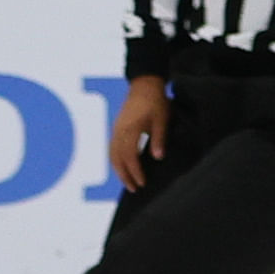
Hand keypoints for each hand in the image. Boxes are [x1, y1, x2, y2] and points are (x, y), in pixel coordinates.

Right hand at [108, 71, 168, 190]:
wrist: (144, 84)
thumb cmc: (155, 101)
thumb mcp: (162, 120)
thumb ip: (159, 139)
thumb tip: (157, 158)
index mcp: (130, 129)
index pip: (130, 157)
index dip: (135, 172)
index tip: (142, 183)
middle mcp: (119, 131)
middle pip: (117, 159)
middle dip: (125, 176)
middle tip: (133, 189)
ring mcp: (116, 128)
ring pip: (112, 154)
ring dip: (119, 170)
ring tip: (128, 182)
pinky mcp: (117, 127)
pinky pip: (112, 148)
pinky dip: (116, 160)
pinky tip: (124, 166)